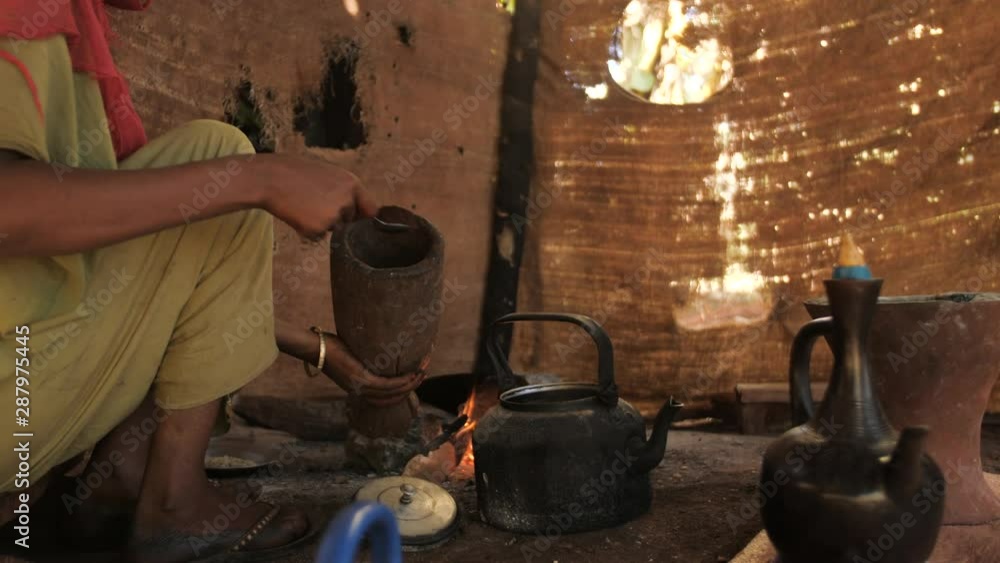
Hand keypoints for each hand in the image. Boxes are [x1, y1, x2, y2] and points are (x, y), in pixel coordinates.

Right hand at [258, 154, 377, 238]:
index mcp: (352, 184)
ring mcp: (334, 216)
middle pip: (350, 220)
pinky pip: (317, 237)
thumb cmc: (294, 172)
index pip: (371, 209)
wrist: (269, 178)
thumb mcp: (327, 173)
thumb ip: (343, 189)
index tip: (357, 220)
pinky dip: (307, 231)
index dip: (362, 215)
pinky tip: (296, 215)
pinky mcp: (318, 229)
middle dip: (336, 217)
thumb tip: (356, 205)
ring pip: (333, 228)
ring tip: (303, 206)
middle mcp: (347, 201)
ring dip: (321, 224)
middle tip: (314, 204)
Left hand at [323, 334, 427, 406]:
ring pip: (394, 392)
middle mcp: (360, 392)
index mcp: (357, 389)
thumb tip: (372, 347)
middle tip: (423, 374)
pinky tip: (412, 373)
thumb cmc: (328, 349)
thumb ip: (360, 359)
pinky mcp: (362, 379)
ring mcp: (361, 387)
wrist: (314, 349)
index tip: (413, 382)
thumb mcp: (347, 359)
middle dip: (411, 387)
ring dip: (412, 383)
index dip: (401, 393)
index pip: (384, 398)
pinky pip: (388, 385)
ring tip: (423, 372)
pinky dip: (403, 381)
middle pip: (392, 397)